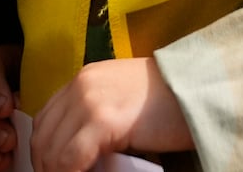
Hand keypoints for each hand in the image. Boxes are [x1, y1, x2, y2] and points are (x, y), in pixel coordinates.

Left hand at [30, 58, 192, 171]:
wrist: (199, 86)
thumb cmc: (168, 100)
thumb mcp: (122, 99)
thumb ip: (97, 115)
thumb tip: (80, 153)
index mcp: (84, 79)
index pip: (45, 119)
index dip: (43, 150)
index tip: (51, 170)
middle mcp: (81, 86)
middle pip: (43, 135)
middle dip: (45, 166)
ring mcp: (90, 101)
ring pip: (53, 150)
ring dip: (57, 171)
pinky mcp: (103, 120)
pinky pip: (71, 158)